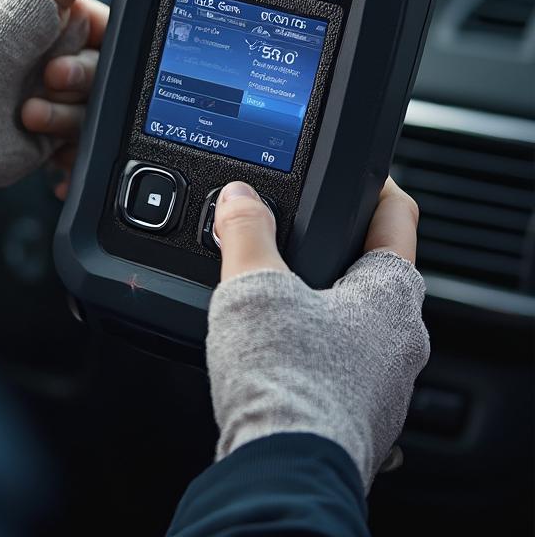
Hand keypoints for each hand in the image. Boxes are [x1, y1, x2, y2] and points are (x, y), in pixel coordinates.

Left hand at [20, 0, 136, 197]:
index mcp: (62, 13)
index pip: (121, 29)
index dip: (118, 43)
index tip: (106, 48)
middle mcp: (59, 55)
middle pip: (113, 76)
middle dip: (84, 81)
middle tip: (49, 76)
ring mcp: (50, 99)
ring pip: (98, 115)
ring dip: (69, 116)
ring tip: (28, 111)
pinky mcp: (41, 141)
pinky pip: (81, 151)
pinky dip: (74, 156)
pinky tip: (54, 154)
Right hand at [207, 177, 428, 487]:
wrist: (282, 469)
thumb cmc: (285, 380)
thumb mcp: (254, 285)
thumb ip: (246, 231)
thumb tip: (239, 197)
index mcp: (390, 294)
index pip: (396, 216)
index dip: (372, 184)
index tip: (353, 169)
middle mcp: (402, 339)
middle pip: (375, 271)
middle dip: (334, 247)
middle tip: (291, 230)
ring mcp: (385, 383)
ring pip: (357, 321)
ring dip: (320, 301)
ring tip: (271, 291)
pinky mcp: (358, 416)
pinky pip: (339, 363)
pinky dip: (311, 347)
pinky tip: (273, 349)